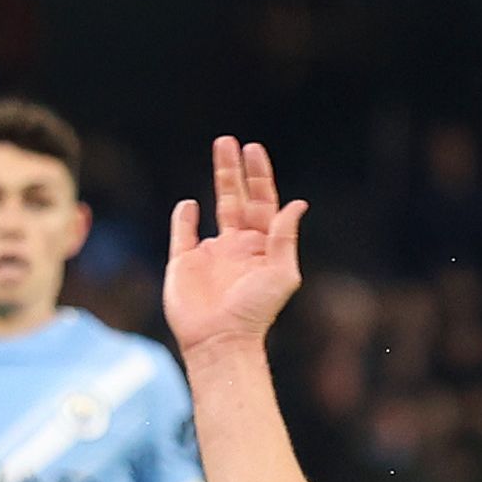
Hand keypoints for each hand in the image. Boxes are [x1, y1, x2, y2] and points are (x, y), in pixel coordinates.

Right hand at [166, 136, 308, 357]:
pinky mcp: (185, 262)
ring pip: (214, 206)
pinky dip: (184, 216)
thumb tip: (297, 203)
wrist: (220, 339)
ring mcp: (211, 253)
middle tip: (230, 141)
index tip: (254, 149)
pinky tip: (189, 203)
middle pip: (238, 197)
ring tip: (218, 152)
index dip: (260, 176)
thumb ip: (284, 237)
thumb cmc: (256, 311)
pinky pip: (183, 232)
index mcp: (262, 246)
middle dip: (235, 169)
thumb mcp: (281, 273)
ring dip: (218, 179)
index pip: (263, 202)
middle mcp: (238, 245)